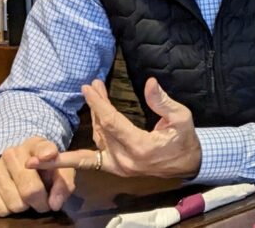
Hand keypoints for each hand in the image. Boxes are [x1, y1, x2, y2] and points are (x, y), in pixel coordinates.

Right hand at [0, 136, 75, 216]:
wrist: (19, 166)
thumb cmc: (44, 168)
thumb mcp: (60, 171)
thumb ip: (63, 184)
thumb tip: (54, 204)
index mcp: (35, 144)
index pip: (42, 148)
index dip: (47, 153)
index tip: (49, 156)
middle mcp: (12, 153)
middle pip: (30, 189)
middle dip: (40, 202)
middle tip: (44, 204)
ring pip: (16, 203)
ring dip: (25, 206)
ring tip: (27, 196)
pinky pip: (1, 210)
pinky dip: (11, 210)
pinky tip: (14, 198)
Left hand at [27, 78, 201, 177]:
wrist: (188, 165)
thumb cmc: (185, 139)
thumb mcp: (181, 117)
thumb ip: (162, 102)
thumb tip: (150, 83)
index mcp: (140, 147)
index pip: (112, 122)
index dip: (99, 104)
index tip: (89, 88)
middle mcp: (125, 160)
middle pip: (102, 129)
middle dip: (95, 105)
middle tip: (90, 86)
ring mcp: (119, 167)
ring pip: (98, 139)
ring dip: (93, 118)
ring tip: (93, 96)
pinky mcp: (117, 169)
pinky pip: (93, 160)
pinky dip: (77, 157)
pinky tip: (66, 148)